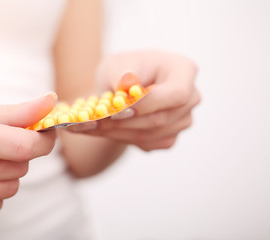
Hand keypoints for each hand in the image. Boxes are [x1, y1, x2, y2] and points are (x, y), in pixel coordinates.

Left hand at [77, 50, 200, 150]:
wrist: (123, 87)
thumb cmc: (124, 69)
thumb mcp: (117, 63)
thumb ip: (122, 72)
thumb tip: (127, 83)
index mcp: (184, 71)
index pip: (176, 94)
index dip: (148, 105)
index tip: (116, 111)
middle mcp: (190, 97)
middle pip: (161, 119)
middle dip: (122, 123)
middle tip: (89, 123)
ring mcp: (182, 120)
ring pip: (151, 135)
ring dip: (116, 133)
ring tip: (86, 127)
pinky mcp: (169, 136)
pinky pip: (147, 144)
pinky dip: (120, 138)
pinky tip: (99, 131)